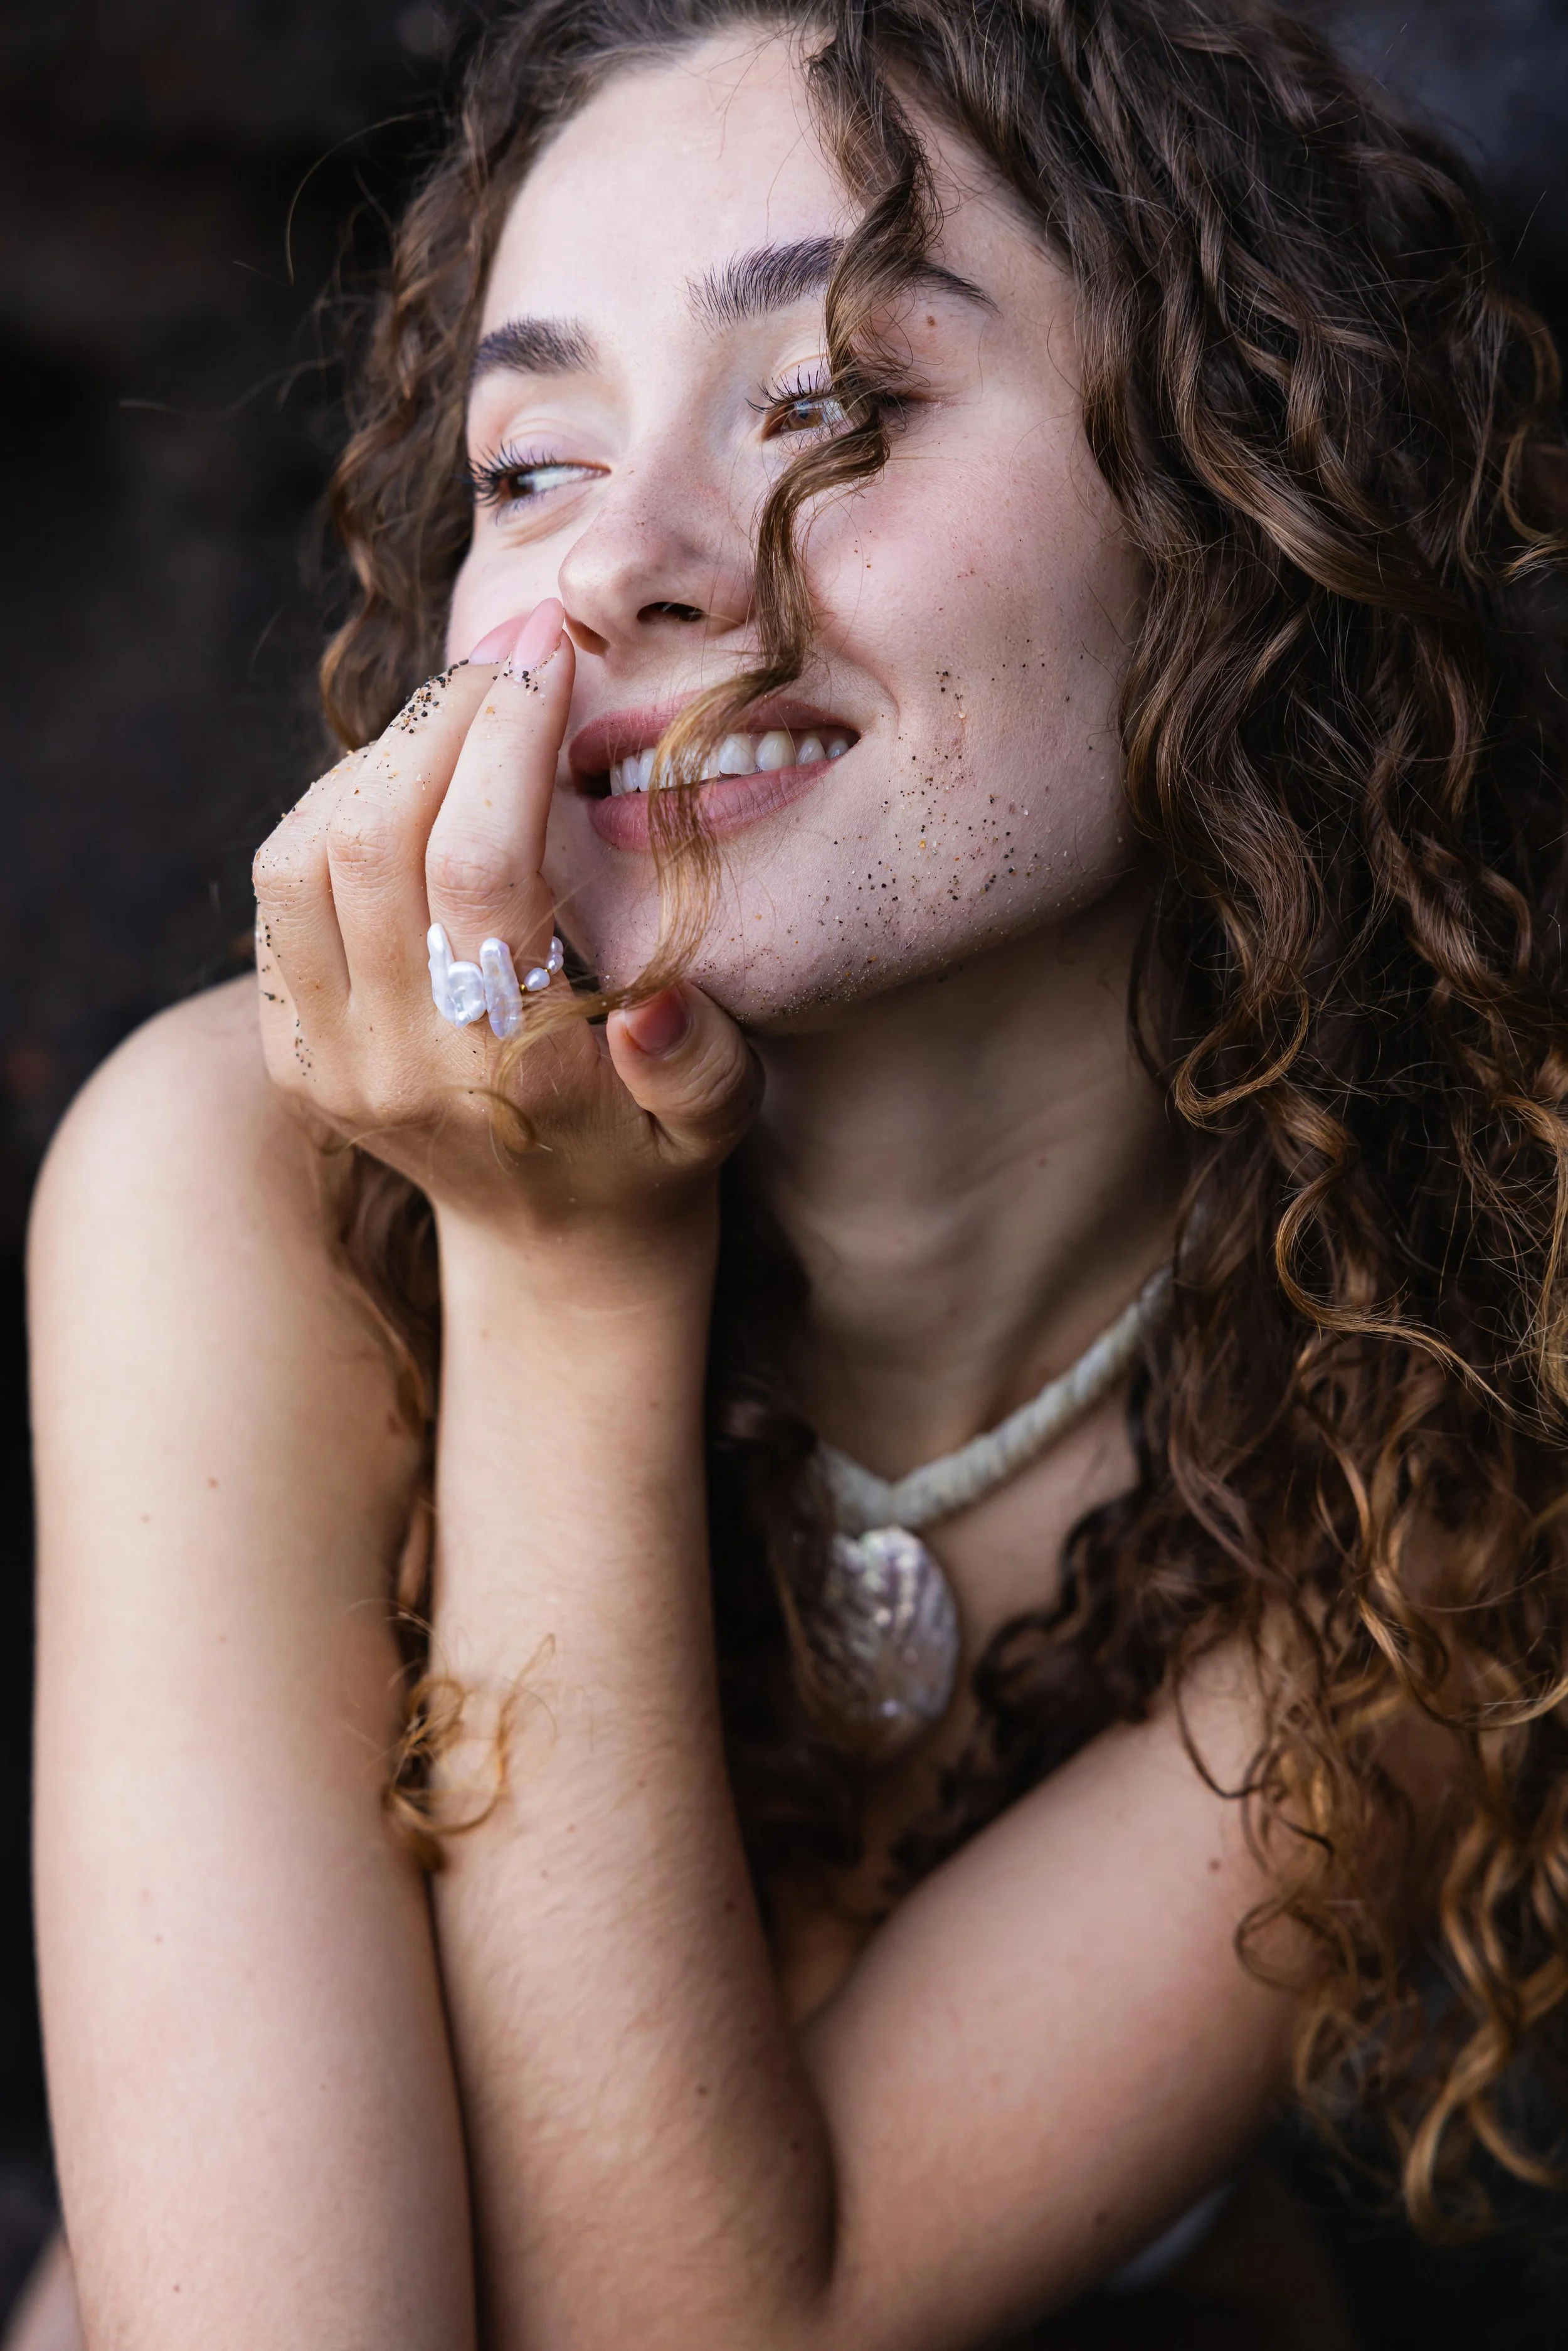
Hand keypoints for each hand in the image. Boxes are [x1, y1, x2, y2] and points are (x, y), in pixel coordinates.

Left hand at [251, 602, 759, 1253]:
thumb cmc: (651, 1153)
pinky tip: (409, 783)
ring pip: (299, 853)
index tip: (548, 656)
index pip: (476, 868)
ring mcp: (325, 1060)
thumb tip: (652, 1009)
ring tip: (463, 716)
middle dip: (439, 719)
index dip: (506, 740)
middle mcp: (392, 1068)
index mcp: (505, 1075)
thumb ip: (697, 1067)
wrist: (556, 1242)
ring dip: (378, 757)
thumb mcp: (715, 1123)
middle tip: (509, 657)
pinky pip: (277, 891)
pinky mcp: (289, 1048)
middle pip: (371, 839)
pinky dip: (333, 808)